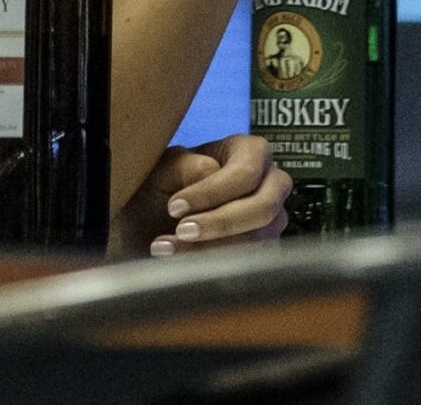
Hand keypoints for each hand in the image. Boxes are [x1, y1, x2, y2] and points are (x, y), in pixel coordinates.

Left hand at [113, 134, 292, 257]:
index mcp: (250, 153)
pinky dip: (211, 267)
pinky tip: (178, 262)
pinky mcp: (262, 251)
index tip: (174, 208)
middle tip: (181, 231)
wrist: (148, 224)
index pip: (246, 172)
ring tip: (167, 249)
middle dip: (220, 223)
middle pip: (264, 208)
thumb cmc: (161, 187)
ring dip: (210, 249)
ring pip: (258, 241)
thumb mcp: (165, 168)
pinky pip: (249, 264)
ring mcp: (271, 221)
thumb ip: (187, 165)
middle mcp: (271, 185)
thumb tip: (211, 172)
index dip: (212, 192)